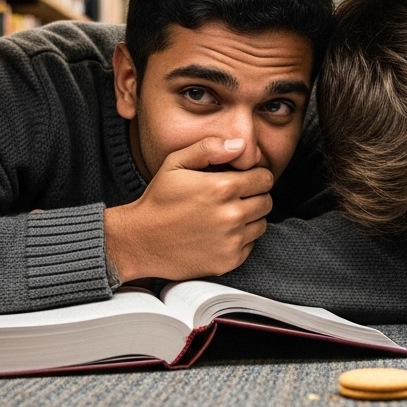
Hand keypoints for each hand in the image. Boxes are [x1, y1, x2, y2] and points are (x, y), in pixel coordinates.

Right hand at [103, 137, 273, 281]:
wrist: (140, 241)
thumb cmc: (159, 199)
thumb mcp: (176, 163)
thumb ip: (209, 148)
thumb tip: (241, 145)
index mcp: (222, 187)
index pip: (265, 179)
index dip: (255, 176)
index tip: (243, 179)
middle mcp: (231, 215)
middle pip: (266, 202)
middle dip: (254, 196)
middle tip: (233, 198)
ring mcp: (231, 240)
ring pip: (261, 224)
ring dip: (250, 218)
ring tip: (225, 215)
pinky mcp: (229, 261)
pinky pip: (250, 245)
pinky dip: (240, 239)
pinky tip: (220, 233)